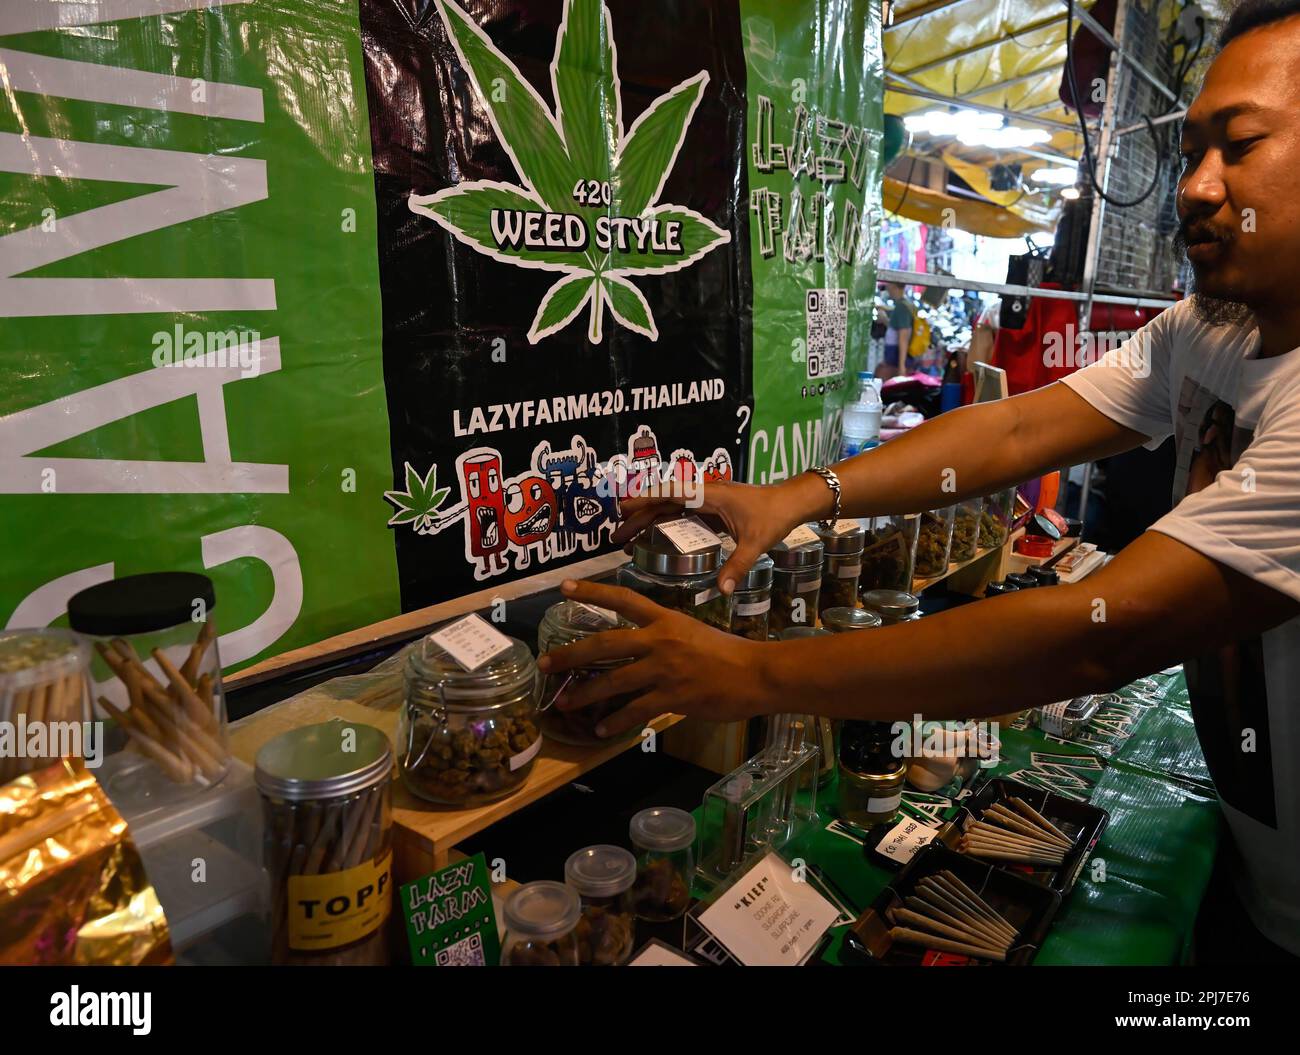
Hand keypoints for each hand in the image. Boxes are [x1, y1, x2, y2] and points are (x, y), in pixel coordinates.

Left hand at [536, 580, 775, 737]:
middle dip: (570, 654)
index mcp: (665, 619)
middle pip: (604, 644)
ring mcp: (664, 669)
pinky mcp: (672, 696)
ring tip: (565, 703)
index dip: (592, 592)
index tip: (563, 588)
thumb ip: (665, 637)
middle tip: (545, 663)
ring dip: (585, 694)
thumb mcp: (693, 632)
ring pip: (613, 682)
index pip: (622, 599)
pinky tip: (601, 729)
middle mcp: (660, 640)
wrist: (757, 673)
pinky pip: (635, 711)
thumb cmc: (729, 653)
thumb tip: (641, 648)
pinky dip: (615, 722)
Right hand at [613, 475, 824, 593]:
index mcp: (710, 495)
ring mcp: (707, 501)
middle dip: (638, 518)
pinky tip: (656, 540)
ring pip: (670, 509)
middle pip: (664, 503)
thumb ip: (737, 565)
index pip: (670, 494)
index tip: (623, 509)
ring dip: (649, 522)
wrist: (792, 501)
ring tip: (629, 542)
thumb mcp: (755, 542)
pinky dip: (666, 526)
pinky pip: (682, 516)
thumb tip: (722, 591)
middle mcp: (704, 495)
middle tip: (616, 537)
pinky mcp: (712, 509)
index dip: (645, 501)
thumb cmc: (774, 515)